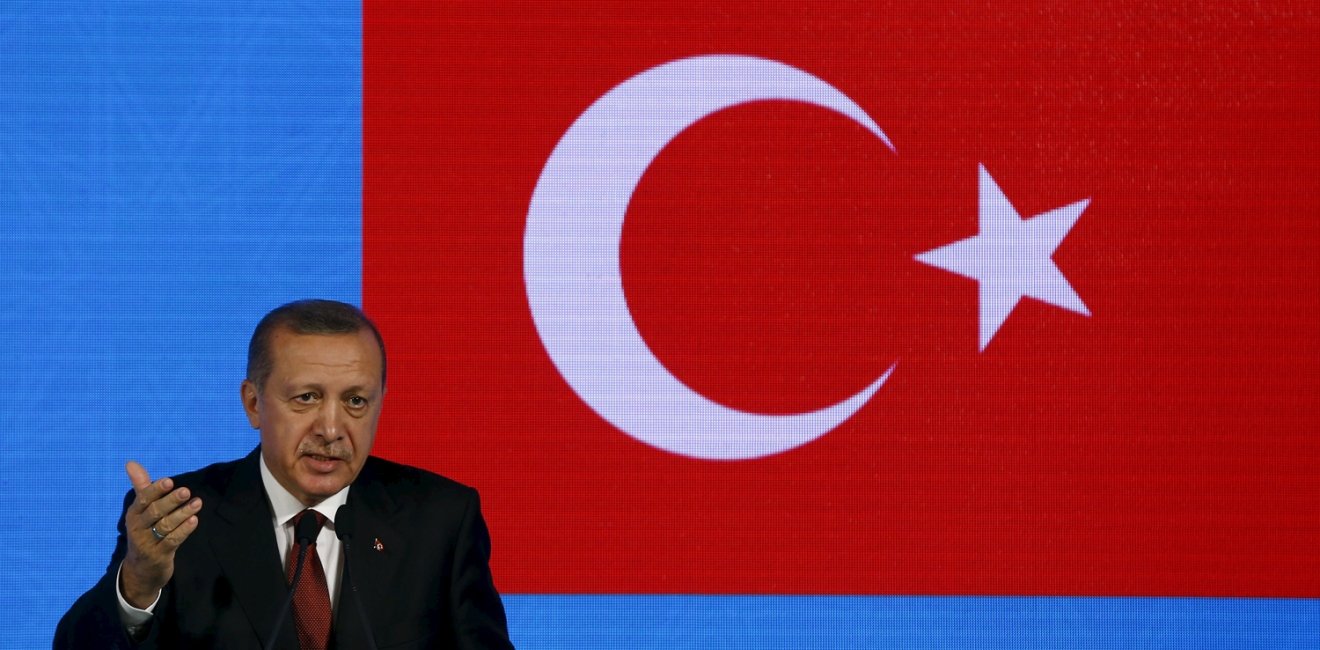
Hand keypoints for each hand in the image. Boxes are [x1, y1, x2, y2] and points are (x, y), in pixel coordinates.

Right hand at [119, 461, 201, 608]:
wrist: (141, 569)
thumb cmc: (145, 532)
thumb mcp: (141, 511)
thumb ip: (141, 487)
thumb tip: (131, 462)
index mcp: (134, 514)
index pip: (143, 499)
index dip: (155, 490)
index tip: (169, 480)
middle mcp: (138, 528)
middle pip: (155, 512)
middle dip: (170, 501)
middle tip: (186, 491)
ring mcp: (148, 543)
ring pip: (165, 526)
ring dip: (182, 514)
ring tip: (197, 503)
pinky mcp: (159, 555)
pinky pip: (172, 541)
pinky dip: (183, 530)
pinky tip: (194, 520)